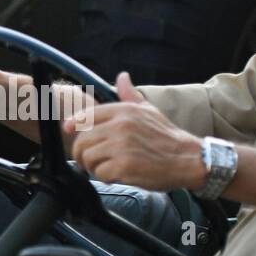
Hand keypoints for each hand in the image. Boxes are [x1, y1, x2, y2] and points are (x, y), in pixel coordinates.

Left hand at [65, 72, 207, 190]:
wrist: (188, 159)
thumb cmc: (167, 137)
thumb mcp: (149, 110)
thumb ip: (130, 95)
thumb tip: (122, 76)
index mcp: (124, 111)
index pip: (86, 115)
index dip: (72, 124)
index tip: (67, 130)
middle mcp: (120, 126)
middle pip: (82, 140)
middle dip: (82, 154)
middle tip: (90, 161)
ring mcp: (122, 146)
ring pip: (88, 158)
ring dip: (94, 167)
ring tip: (106, 168)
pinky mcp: (124, 166)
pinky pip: (100, 174)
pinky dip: (106, 178)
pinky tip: (117, 176)